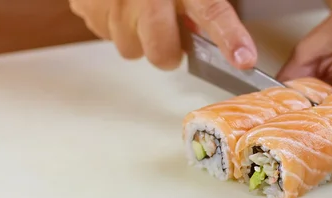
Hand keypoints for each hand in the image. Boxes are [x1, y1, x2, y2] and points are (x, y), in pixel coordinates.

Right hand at [69, 0, 256, 69]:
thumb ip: (202, 2)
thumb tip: (227, 39)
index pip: (211, 11)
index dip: (229, 37)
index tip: (244, 59)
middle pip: (161, 53)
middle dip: (168, 51)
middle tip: (169, 31)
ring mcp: (112, 3)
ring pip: (130, 49)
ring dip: (138, 36)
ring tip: (139, 8)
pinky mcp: (86, 7)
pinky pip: (106, 34)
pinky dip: (114, 23)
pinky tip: (119, 3)